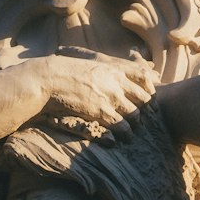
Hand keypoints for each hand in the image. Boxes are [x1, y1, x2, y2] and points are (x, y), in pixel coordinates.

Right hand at [35, 55, 157, 135]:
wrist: (51, 79)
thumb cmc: (65, 70)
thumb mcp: (90, 62)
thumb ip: (104, 67)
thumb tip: (107, 70)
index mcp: (114, 67)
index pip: (143, 76)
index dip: (148, 88)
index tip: (147, 97)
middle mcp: (117, 82)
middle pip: (143, 97)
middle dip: (145, 109)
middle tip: (143, 117)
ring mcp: (111, 97)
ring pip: (135, 114)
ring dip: (135, 124)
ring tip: (132, 130)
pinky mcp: (102, 112)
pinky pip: (123, 126)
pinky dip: (125, 133)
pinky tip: (123, 138)